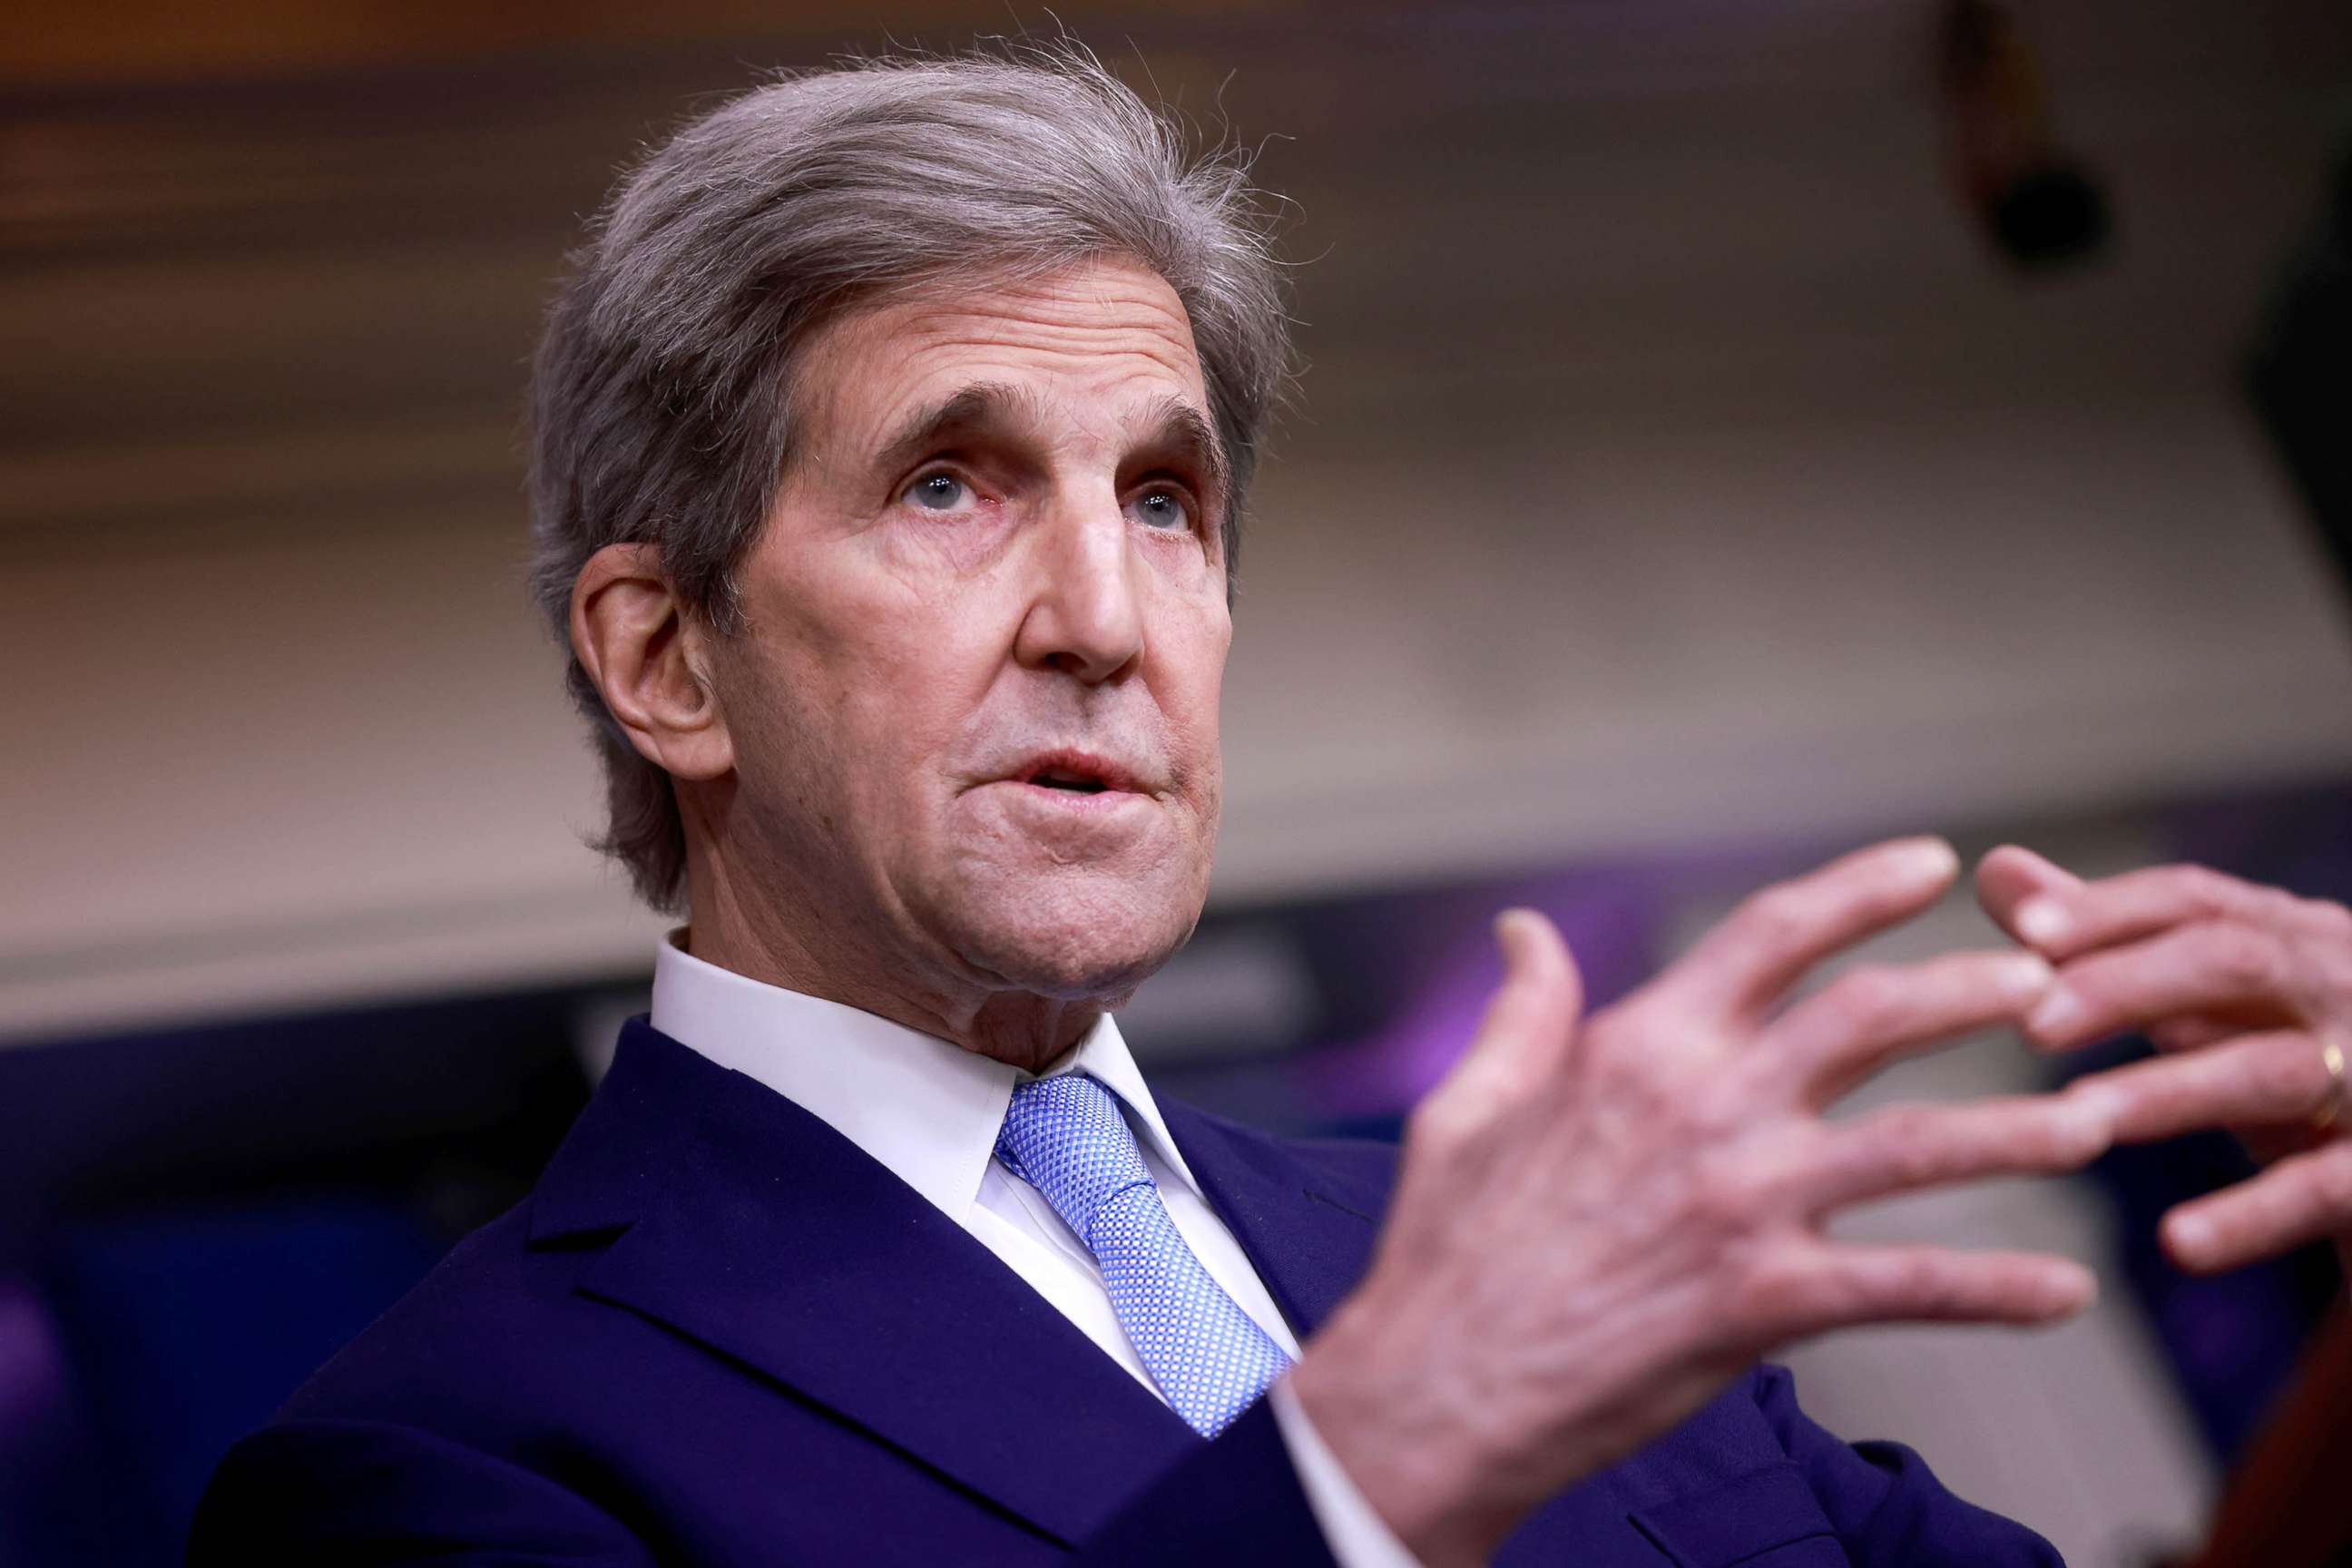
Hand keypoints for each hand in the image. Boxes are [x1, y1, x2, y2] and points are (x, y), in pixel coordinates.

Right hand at [1287, 838, 2111, 1566]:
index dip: (1861, 888)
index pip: (1773, 934)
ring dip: (2019, 1128)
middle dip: (1974, 987)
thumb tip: (1523, 929)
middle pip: (1872, 1017)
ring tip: (2093, 1122)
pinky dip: (1998, 1290)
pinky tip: (2065, 1292)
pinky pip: (1910, 1286)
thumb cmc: (1447, 1247)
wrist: (1440, 1385)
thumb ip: (1522, 1011)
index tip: (1932, 863)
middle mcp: (1703, 1106)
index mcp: (1638, 1045)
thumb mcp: (1467, 1104)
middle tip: (2048, 984)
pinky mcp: (1765, 1301)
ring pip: (1919, 1142)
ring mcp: (1741, 1203)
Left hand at [1978, 845, 2351, 1274]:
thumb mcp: (2204, 1002)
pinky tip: (2176, 1244)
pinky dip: (2250, 1216)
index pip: (2196, 902)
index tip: (2026, 930)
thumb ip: (2105, 941)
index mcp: (2291, 938)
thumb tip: (1996, 870)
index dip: (2110, 912)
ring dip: (2169, 1091)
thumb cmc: (2290, 1063)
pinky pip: (2323, 1189)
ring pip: (2273, 1071)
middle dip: (2129, 985)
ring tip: (2078, 1116)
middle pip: (2235, 962)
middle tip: (2032, 1024)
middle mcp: (2340, 989)